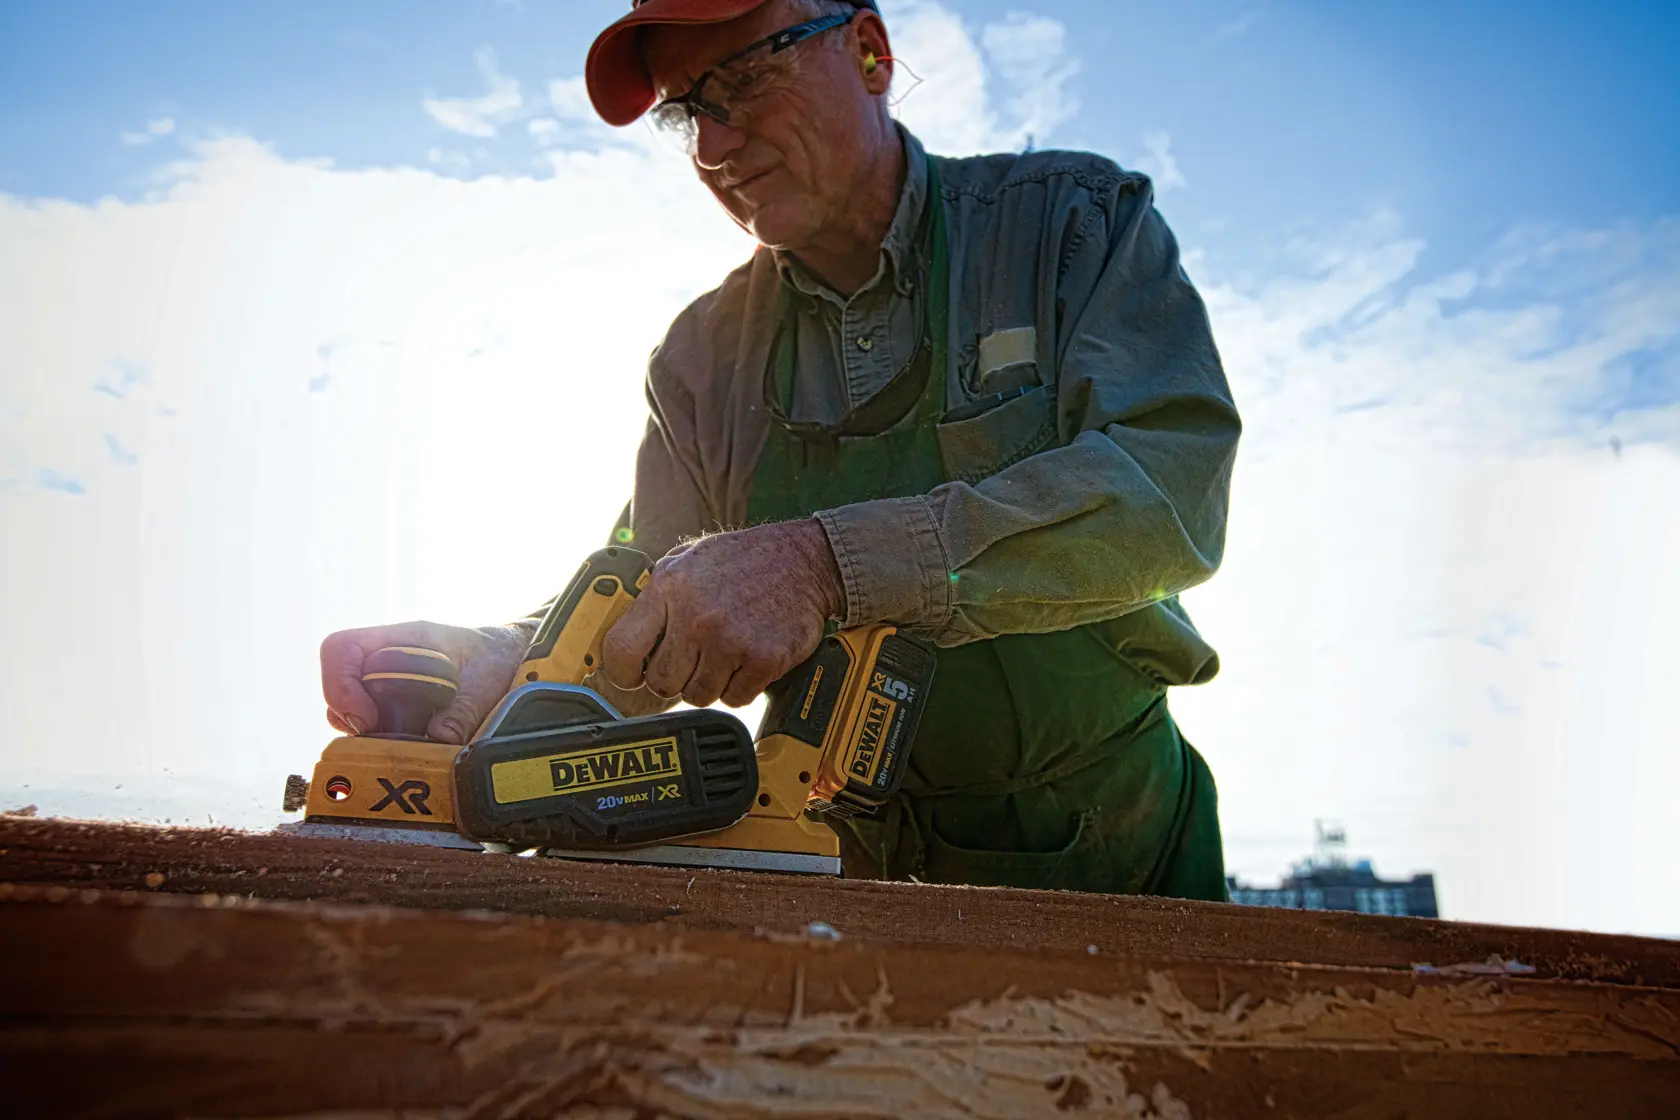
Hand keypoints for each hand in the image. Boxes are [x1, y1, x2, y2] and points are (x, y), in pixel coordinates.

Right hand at [320, 620, 533, 743]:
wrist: (514, 656)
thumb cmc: (499, 657)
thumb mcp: (487, 681)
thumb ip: (464, 711)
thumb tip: (435, 738)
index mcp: (404, 638)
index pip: (341, 649)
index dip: (340, 685)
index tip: (366, 719)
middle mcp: (386, 655)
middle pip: (338, 683)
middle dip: (350, 715)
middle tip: (380, 736)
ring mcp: (386, 678)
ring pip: (345, 704)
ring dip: (361, 728)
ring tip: (393, 739)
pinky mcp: (392, 701)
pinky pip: (363, 719)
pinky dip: (373, 734)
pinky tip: (401, 741)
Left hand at [602, 519, 844, 707]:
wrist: (805, 561)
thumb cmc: (745, 560)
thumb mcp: (689, 559)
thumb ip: (657, 594)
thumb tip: (627, 634)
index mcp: (670, 588)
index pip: (622, 649)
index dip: (623, 672)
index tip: (632, 676)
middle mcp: (697, 617)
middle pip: (662, 683)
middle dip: (673, 678)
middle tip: (689, 663)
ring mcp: (731, 641)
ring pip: (698, 696)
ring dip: (708, 684)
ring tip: (722, 657)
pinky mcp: (763, 660)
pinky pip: (735, 698)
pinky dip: (739, 688)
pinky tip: (746, 662)